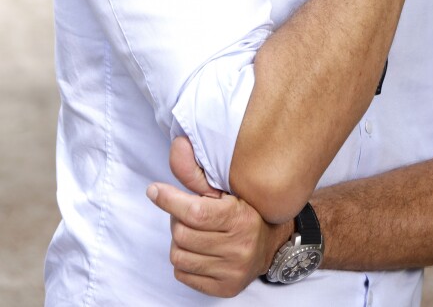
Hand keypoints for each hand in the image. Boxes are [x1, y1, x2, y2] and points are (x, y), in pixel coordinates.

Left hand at [147, 138, 289, 296]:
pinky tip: (197, 250)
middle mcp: (238, 247)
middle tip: (185, 213)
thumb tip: (176, 149)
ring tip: (192, 232)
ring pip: (179, 256)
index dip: (169, 200)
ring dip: (179, 241)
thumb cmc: (244, 212)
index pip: (195, 212)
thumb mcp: (228, 192)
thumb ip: (200, 179)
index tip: (154, 190)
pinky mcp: (224, 289)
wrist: (271, 245)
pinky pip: (183, 274)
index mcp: (239, 218)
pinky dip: (183, 261)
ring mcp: (231, 271)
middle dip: (176, 220)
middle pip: (182, 234)